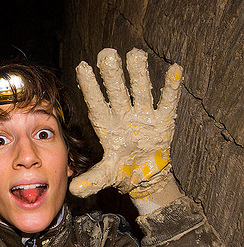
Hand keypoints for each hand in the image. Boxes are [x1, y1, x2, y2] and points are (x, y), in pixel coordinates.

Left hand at [69, 48, 182, 198]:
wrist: (144, 175)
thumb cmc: (122, 169)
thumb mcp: (106, 176)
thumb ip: (91, 180)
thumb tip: (74, 191)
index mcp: (106, 126)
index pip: (96, 103)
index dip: (90, 87)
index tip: (81, 67)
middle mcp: (123, 116)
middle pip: (117, 92)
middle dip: (112, 75)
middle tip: (107, 54)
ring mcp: (143, 116)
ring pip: (140, 91)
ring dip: (139, 75)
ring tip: (135, 55)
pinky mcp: (163, 121)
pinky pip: (168, 102)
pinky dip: (171, 88)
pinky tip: (174, 69)